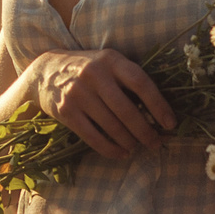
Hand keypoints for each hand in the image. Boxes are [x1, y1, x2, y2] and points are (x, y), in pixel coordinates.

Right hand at [29, 49, 176, 159]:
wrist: (45, 71)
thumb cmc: (87, 69)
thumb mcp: (107, 62)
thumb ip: (128, 78)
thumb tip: (159, 109)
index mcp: (111, 60)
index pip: (141, 83)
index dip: (158, 105)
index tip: (170, 123)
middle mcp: (94, 74)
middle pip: (127, 109)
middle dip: (145, 131)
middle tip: (156, 143)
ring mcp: (78, 93)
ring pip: (111, 125)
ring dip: (129, 141)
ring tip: (138, 147)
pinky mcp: (66, 111)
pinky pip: (93, 136)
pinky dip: (110, 149)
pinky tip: (121, 153)